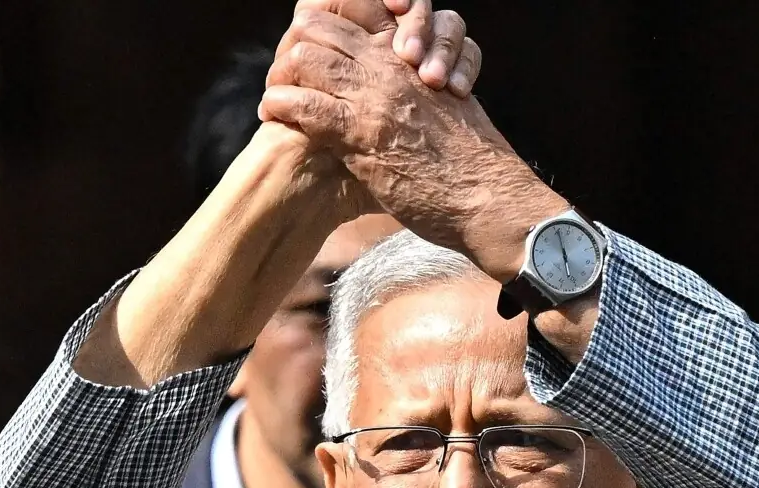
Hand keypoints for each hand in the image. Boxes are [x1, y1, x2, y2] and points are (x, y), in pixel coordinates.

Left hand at [259, 6, 567, 279]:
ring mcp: (372, 98)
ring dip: (281, 75)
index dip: (326, 28)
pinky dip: (280, 105)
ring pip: (306, 59)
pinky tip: (272, 113)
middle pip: (322, 28)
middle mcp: (390, 67)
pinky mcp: (358, 134)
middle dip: (297, 46)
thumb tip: (394, 102)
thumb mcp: (442, 111)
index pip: (356, 15)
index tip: (313, 54)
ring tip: (275, 93)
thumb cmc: (470, 166)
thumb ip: (413, 95)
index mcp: (411, 58)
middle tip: (285, 73)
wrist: (487, 197)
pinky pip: (302, 104)